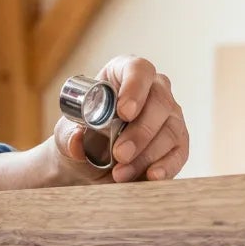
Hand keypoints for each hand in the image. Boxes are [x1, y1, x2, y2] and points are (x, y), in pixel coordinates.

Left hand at [52, 55, 188, 183]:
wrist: (89, 165)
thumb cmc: (81, 138)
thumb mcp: (65, 136)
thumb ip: (68, 136)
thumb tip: (77, 140)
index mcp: (124, 74)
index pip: (138, 69)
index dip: (135, 88)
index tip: (123, 112)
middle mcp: (154, 90)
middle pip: (160, 101)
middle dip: (140, 131)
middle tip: (120, 154)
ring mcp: (170, 116)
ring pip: (170, 130)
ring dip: (146, 155)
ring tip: (120, 174)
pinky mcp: (178, 143)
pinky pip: (179, 153)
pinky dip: (166, 167)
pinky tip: (151, 177)